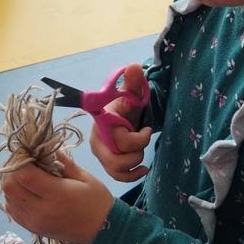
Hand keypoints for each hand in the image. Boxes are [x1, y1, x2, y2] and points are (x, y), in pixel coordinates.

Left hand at [1, 152, 113, 243]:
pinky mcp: (31, 228)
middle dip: (13, 170)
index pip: (24, 174)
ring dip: (12, 183)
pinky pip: (12, 210)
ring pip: (7, 198)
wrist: (102, 231)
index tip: (28, 152)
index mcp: (57, 194)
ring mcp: (34, 221)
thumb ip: (64, 162)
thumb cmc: (96, 201)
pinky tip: (25, 190)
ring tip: (25, 175)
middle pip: (10, 186)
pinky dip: (13, 197)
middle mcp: (41, 210)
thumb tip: (46, 148)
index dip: (21, 160)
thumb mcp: (85, 177)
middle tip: (25, 162)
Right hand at [91, 62, 152, 182]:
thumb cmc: (127, 105)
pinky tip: (143, 169)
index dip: (136, 139)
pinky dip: (132, 176)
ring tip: (143, 151)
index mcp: (102, 124)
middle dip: (136, 152)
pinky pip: (116, 177)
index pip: (118, 139)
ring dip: (135, 162)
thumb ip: (133, 83)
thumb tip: (134, 66)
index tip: (147, 128)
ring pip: (116, 169)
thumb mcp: (132, 94)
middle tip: (144, 138)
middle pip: (115, 158)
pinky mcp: (106, 164)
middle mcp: (97, 141)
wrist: (124, 116)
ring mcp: (101, 154)